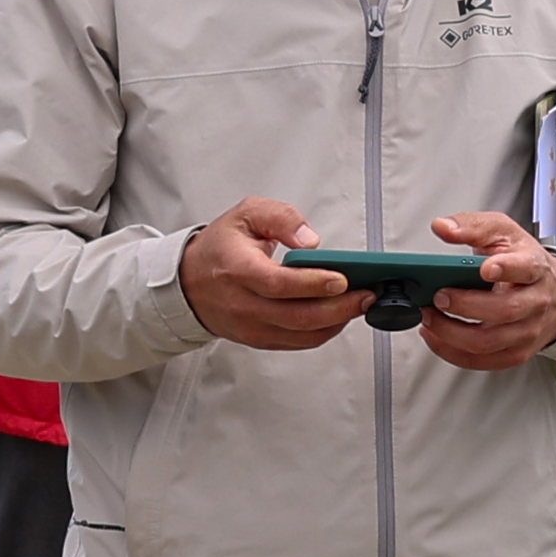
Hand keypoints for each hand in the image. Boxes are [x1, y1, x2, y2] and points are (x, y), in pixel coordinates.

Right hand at [181, 196, 371, 352]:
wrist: (189, 281)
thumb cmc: (221, 248)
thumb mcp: (247, 214)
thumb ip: (281, 218)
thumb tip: (310, 240)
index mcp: (236, 269)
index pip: (277, 284)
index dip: (312, 284)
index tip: (341, 278)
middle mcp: (242, 303)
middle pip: (296, 316)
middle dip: (339, 308)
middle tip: (366, 295)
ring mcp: (250, 326)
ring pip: (302, 334)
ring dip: (337, 321)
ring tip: (361, 303)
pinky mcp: (259, 339)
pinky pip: (298, 342)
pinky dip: (325, 331)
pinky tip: (340, 315)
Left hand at [418, 207, 555, 368]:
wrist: (554, 294)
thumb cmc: (524, 262)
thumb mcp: (504, 233)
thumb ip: (473, 226)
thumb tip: (443, 227)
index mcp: (535, 268)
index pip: (526, 268)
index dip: (506, 269)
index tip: (486, 268)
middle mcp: (536, 303)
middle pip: (504, 311)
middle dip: (465, 305)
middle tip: (439, 296)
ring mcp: (527, 332)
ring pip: (488, 341)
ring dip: (450, 332)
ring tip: (429, 317)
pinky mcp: (515, 353)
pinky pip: (481, 361)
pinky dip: (451, 351)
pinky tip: (435, 336)